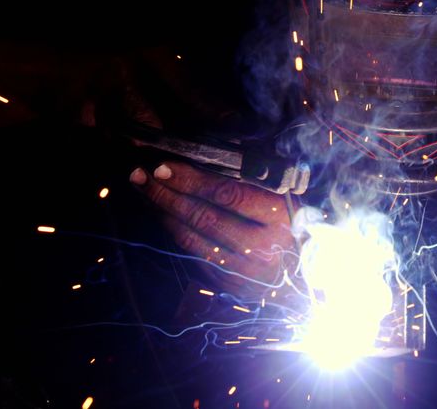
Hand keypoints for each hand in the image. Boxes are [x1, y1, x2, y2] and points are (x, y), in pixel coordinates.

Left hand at [129, 160, 296, 295]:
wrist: (296, 274)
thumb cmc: (285, 223)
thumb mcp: (279, 195)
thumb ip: (248, 175)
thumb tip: (203, 152)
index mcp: (277, 216)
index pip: (228, 195)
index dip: (192, 180)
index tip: (163, 166)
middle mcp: (262, 247)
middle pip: (202, 216)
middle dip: (166, 193)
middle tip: (139, 175)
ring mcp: (242, 270)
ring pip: (191, 238)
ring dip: (161, 212)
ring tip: (143, 190)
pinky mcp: (226, 284)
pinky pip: (190, 254)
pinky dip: (172, 231)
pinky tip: (160, 213)